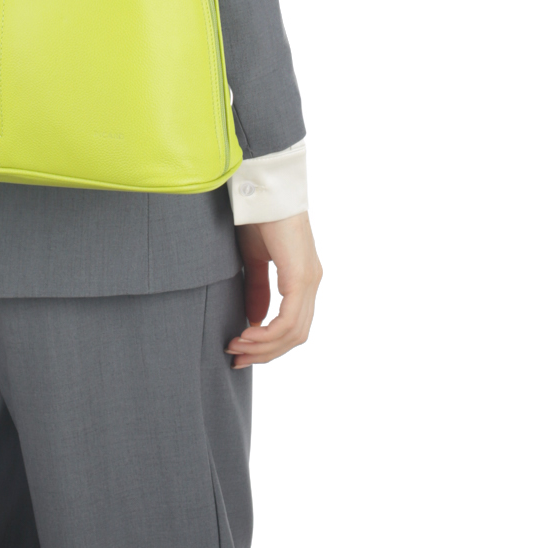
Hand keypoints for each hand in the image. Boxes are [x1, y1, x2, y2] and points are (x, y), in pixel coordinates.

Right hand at [227, 212, 322, 368]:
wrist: (262, 189)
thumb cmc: (257, 216)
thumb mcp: (253, 259)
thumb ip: (257, 289)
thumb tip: (254, 321)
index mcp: (303, 278)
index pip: (293, 325)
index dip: (269, 345)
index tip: (241, 352)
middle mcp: (312, 282)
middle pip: (296, 336)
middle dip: (265, 353)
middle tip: (236, 358)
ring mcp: (309, 280)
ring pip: (294, 332)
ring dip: (264, 346)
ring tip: (237, 347)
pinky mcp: (301, 276)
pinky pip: (288, 319)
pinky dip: (268, 333)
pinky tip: (247, 334)